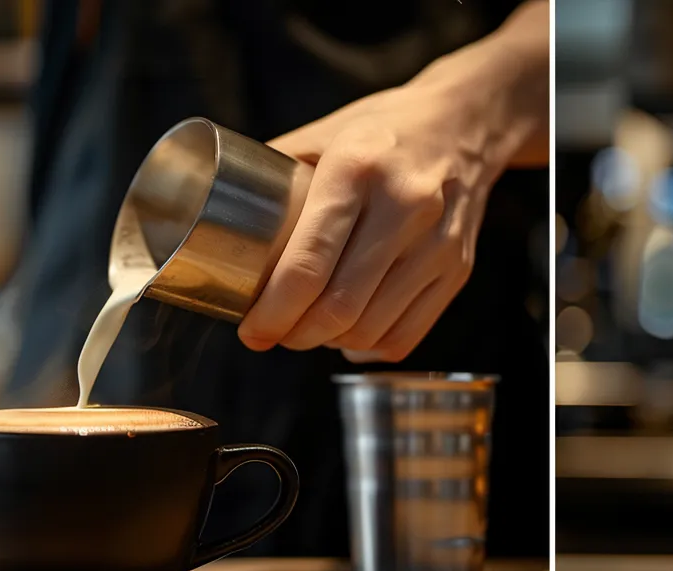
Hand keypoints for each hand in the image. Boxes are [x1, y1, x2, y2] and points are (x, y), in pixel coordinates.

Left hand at [234, 4, 546, 362]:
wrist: (465, 123)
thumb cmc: (383, 129)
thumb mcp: (324, 132)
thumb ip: (271, 170)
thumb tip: (207, 210)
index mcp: (357, 169)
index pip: (308, 265)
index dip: (272, 312)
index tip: (250, 328)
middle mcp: (404, 207)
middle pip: (339, 307)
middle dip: (294, 334)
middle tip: (272, 333)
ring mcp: (438, 243)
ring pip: (371, 328)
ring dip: (329, 343)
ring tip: (306, 330)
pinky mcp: (458, 268)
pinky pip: (406, 334)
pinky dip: (368, 346)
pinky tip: (350, 331)